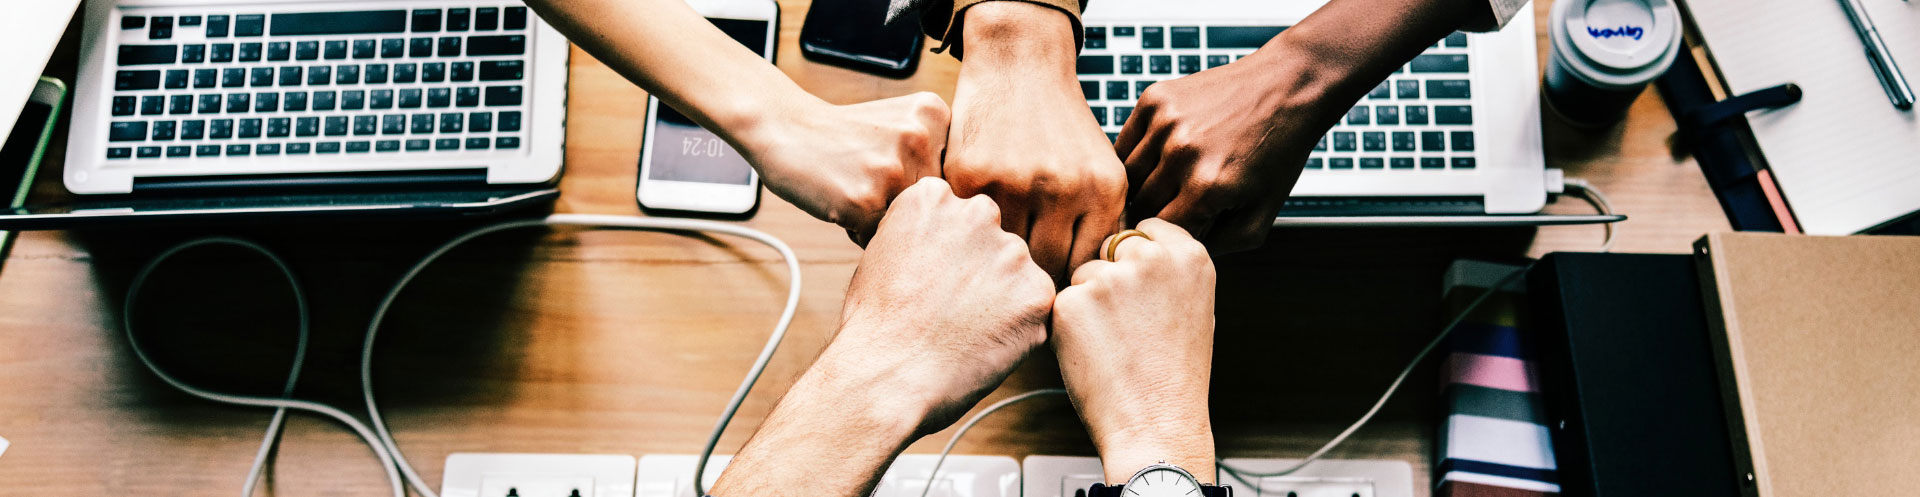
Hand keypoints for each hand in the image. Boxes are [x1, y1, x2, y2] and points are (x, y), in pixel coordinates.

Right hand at [710, 177, 1053, 496]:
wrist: (887, 375)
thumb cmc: (874, 325)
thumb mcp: (881, 255)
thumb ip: (922, 235)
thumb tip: (942, 244)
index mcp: (933, 197)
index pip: (957, 216)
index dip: (946, 254)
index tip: (931, 280)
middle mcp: (977, 212)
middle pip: (991, 239)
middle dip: (979, 269)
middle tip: (951, 309)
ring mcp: (1012, 252)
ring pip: (1016, 273)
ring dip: (1001, 298)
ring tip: (964, 331)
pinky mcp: (1037, 293)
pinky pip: (1035, 307)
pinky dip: (1018, 328)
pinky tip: (983, 344)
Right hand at [741, 92, 949, 244]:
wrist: (784, 127)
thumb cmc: (843, 135)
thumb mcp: (901, 122)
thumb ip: (937, 154)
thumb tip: (970, 216)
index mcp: (935, 114)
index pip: (955, 177)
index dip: (923, 185)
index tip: (894, 169)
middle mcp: (920, 138)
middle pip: (935, 204)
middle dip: (906, 205)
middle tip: (869, 181)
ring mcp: (893, 169)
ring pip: (910, 224)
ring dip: (883, 221)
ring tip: (855, 190)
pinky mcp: (865, 200)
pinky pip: (879, 239)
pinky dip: (860, 231)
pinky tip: (842, 201)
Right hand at [943, 2, 1126, 283]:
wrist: (1020, 66)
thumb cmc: (1061, 126)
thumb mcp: (1100, 169)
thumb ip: (1098, 225)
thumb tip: (1090, 290)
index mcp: (1103, 190)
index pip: (1085, 268)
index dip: (1068, 284)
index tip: (1052, 285)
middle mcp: (1063, 188)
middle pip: (1047, 269)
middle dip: (1033, 278)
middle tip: (1018, 281)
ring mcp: (1015, 182)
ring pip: (1005, 255)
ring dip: (998, 261)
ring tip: (993, 262)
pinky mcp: (971, 176)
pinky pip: (970, 228)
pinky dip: (970, 234)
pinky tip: (971, 232)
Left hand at [1052, 218, 1216, 482]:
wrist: (1155, 423)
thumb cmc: (1174, 375)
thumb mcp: (1193, 307)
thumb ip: (1168, 270)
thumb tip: (1135, 246)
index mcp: (1189, 255)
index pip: (1145, 228)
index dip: (1137, 258)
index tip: (1141, 287)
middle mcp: (1150, 258)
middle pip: (1111, 247)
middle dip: (1111, 275)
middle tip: (1127, 325)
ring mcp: (1109, 278)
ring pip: (1083, 274)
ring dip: (1088, 301)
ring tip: (1114, 344)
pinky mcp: (1072, 302)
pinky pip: (1062, 302)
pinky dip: (1069, 325)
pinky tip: (1094, 353)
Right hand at [1114, 47, 1335, 252]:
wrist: (1288, 86)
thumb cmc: (1277, 153)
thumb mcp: (1262, 215)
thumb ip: (1220, 246)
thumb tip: (1176, 255)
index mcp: (1207, 187)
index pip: (1161, 234)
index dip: (1167, 241)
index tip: (1176, 237)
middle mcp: (1181, 153)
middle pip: (1139, 207)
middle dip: (1152, 217)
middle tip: (1168, 214)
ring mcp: (1165, 122)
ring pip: (1126, 177)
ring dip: (1140, 188)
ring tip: (1164, 188)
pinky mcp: (1154, 99)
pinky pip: (1125, 143)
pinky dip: (1134, 157)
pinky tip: (1157, 160)